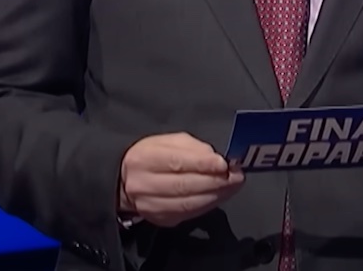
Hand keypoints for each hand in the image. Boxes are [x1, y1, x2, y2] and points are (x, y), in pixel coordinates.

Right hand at [119, 133, 244, 226]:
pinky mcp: (160, 220)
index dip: (202, 164)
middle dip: (216, 181)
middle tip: (237, 175)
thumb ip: (192, 147)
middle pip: (184, 185)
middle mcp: (143, 185)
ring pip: (188, 204)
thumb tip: (215, 158)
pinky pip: (189, 214)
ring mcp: (150, 206)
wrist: (125, 182)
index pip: (176, 162)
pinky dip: (208, 205)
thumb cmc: (152, 156)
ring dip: (216, 195)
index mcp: (143, 158)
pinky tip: (220, 196)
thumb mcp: (167, 141)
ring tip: (233, 185)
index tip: (224, 163)